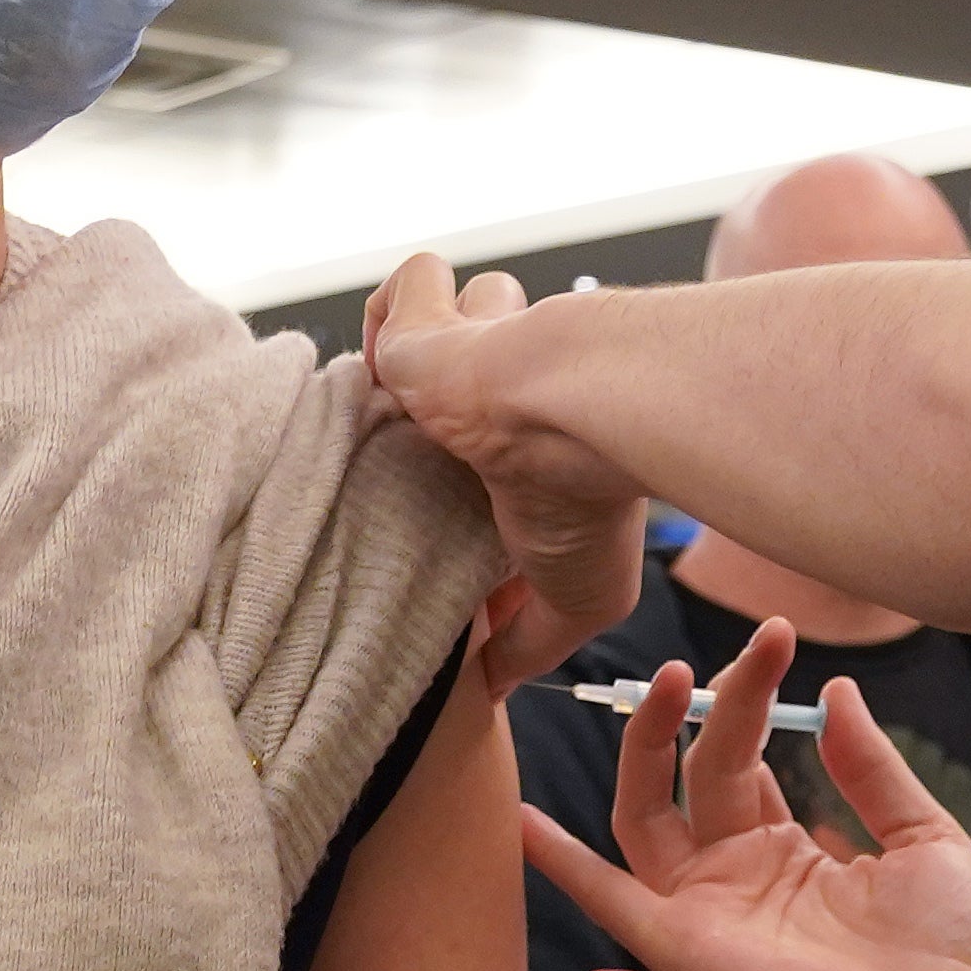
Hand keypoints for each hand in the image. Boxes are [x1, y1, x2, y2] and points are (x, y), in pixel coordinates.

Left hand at [366, 253, 644, 681]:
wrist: (571, 419)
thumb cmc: (588, 499)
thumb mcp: (576, 603)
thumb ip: (530, 642)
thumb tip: (490, 682)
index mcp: (533, 456)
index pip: (489, 459)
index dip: (465, 494)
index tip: (442, 543)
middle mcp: (508, 398)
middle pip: (461, 382)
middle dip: (434, 412)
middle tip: (401, 474)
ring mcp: (473, 352)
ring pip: (443, 321)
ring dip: (422, 346)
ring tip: (395, 409)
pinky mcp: (433, 323)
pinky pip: (407, 288)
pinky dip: (392, 309)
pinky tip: (383, 356)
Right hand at [516, 618, 970, 970]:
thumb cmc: (947, 951)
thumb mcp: (921, 834)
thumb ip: (870, 766)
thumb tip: (835, 690)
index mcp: (787, 856)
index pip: (740, 763)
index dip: (750, 700)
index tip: (779, 641)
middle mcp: (734, 880)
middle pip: (694, 773)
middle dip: (713, 705)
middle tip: (747, 649)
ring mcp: (705, 911)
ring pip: (645, 813)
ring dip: (649, 743)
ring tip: (675, 677)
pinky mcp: (683, 947)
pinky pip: (607, 898)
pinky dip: (558, 861)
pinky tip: (519, 817)